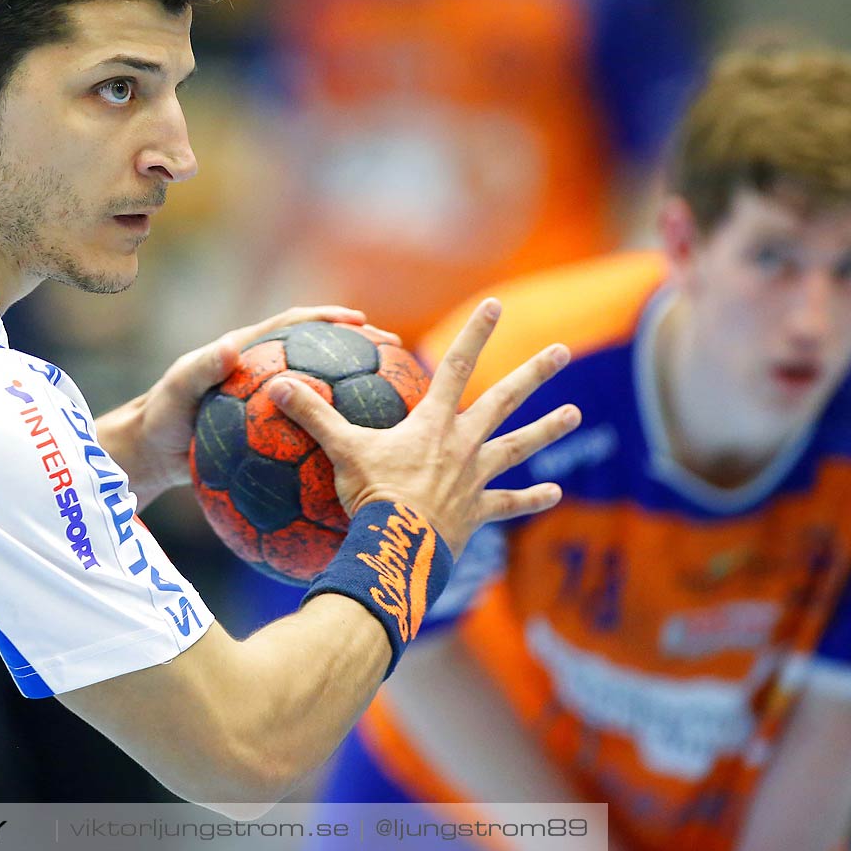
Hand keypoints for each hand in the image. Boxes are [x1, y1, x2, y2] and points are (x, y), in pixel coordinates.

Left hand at [99, 305, 399, 500]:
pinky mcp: (266, 433)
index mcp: (245, 352)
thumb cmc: (158, 419)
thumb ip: (201, 369)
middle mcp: (260, 373)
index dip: (327, 318)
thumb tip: (230, 346)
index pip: (294, 325)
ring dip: (349, 393)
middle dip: (355, 349)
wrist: (149, 455)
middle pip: (317, 354)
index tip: (362, 322)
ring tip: (388, 403)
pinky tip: (354, 454)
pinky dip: (328, 435)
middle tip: (392, 356)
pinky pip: (304, 430)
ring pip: (316, 393)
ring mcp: (266, 404)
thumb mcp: (177, 392)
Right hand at [270, 298, 574, 557]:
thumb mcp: (339, 449)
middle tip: (562, 351)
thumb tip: (276, 382)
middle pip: (503, 400)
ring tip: (575, 413)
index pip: (456, 365)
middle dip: (533, 373)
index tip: (497, 304)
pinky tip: (555, 492)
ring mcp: (475, 478)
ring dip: (548, 428)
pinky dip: (532, 498)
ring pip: (517, 447)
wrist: (400, 547)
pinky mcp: (478, 512)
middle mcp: (463, 444)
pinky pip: (510, 503)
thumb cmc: (371, 495)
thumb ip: (312, 414)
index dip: (476, 333)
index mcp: (433, 423)